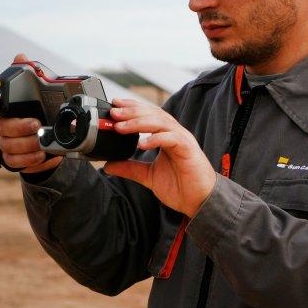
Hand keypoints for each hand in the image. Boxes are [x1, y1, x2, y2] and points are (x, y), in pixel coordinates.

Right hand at [0, 53, 62, 173]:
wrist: (47, 139)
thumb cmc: (39, 112)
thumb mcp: (40, 93)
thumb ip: (29, 75)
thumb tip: (20, 56)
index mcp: (7, 107)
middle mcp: (3, 124)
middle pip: (2, 127)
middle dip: (19, 126)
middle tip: (37, 124)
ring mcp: (6, 142)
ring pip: (8, 145)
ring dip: (26, 144)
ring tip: (42, 142)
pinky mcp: (12, 158)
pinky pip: (15, 161)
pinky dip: (28, 159)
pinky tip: (40, 155)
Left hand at [103, 98, 215, 217]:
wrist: (200, 202)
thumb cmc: (181, 187)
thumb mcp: (148, 175)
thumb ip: (130, 168)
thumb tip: (108, 165)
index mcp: (166, 136)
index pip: (148, 114)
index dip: (132, 107)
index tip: (114, 105)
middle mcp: (174, 133)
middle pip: (153, 114)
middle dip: (132, 111)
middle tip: (114, 112)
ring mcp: (182, 139)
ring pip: (160, 122)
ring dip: (139, 123)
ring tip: (121, 127)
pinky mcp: (188, 149)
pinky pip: (172, 138)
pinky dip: (156, 139)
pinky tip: (142, 143)